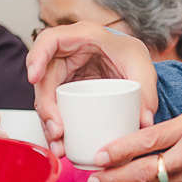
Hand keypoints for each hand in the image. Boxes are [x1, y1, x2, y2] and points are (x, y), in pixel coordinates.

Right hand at [25, 22, 157, 158]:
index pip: (50, 40)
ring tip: (60, 145)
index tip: (33, 78)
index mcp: (83, 36)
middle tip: (57, 131)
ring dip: (48, 123)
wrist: (132, 64)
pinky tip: (62, 145)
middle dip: (46, 106)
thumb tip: (144, 122)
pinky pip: (54, 107)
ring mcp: (62, 72)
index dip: (37, 57)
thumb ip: (147, 93)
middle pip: (43, 77)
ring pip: (46, 96)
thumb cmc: (133, 56)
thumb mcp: (144, 69)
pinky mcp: (63, 89)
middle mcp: (66, 53)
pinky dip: (56, 126)